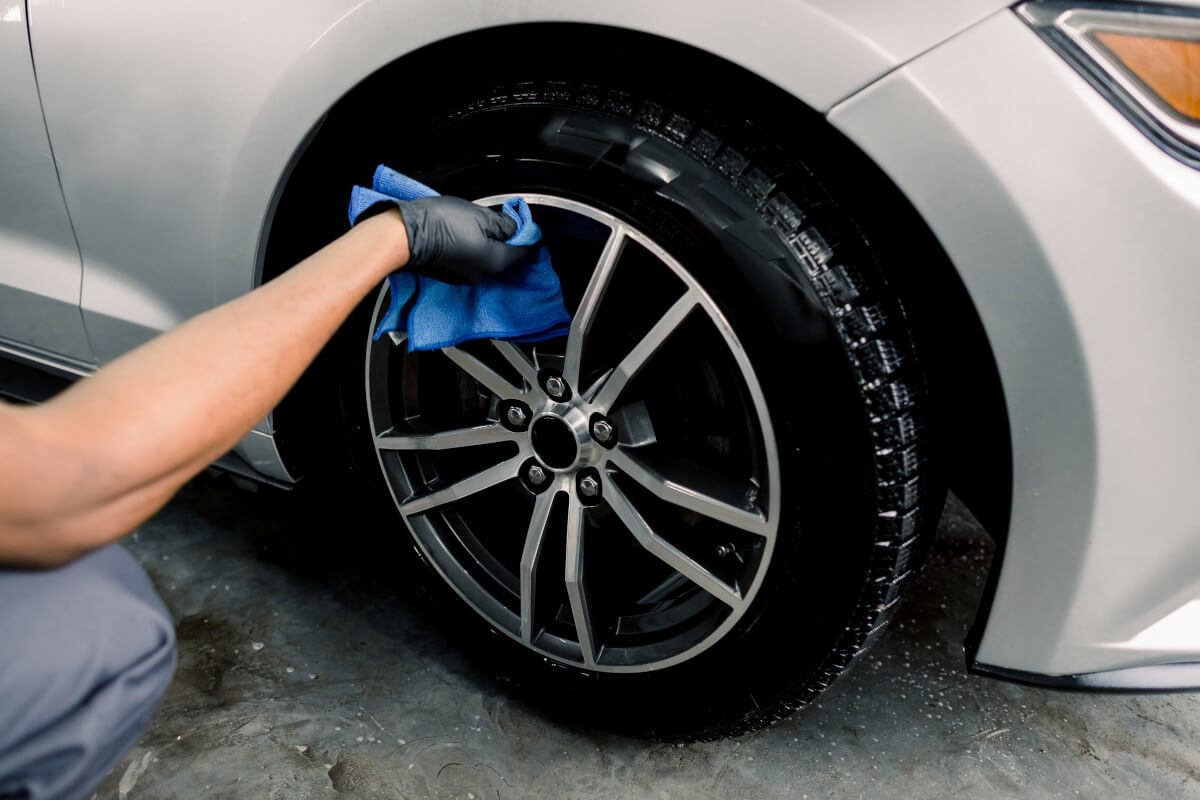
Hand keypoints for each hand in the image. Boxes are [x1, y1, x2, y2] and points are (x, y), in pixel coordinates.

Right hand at [395, 196, 530, 283]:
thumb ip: (504, 224)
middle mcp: (483, 275)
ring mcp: (465, 277)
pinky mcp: (450, 275)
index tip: (525, 224)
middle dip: (506, 240)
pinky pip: (470, 262)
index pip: (524, 253)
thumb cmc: (441, 223)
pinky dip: (472, 250)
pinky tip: (462, 236)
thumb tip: (515, 228)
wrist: (404, 237)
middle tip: (500, 220)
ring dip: (487, 244)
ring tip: (477, 226)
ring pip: (486, 259)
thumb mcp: (480, 215)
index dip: (528, 236)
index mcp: (496, 261)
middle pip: (505, 258)